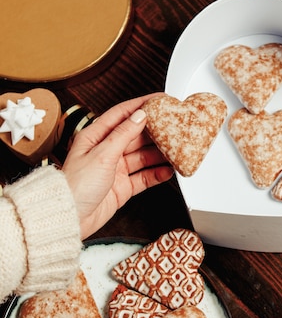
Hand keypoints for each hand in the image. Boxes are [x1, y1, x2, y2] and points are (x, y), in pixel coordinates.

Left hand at [62, 94, 172, 238]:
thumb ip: (123, 134)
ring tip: (174, 151)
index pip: (122, 115)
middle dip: (155, 132)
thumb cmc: (75, 186)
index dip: (141, 105)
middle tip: (173, 127)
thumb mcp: (102, 154)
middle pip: (136, 136)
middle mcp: (106, 151)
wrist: (70, 217)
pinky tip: (167, 171)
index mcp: (95, 137)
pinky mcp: (122, 187)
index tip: (159, 100)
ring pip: (143, 157)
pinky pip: (144, 177)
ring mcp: (115, 169)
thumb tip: (139, 116)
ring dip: (159, 154)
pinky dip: (156, 174)